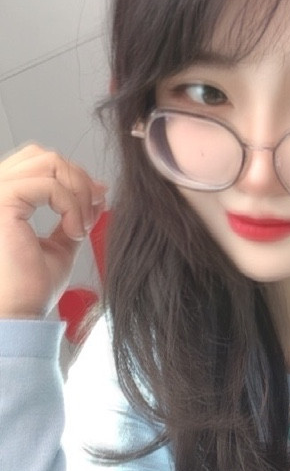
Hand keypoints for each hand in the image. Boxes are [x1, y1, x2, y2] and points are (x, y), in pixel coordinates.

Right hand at [0, 145, 105, 318]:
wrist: (17, 315)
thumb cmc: (30, 288)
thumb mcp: (59, 243)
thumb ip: (72, 214)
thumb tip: (99, 188)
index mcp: (2, 199)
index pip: (38, 162)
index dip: (73, 176)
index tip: (97, 201)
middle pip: (43, 155)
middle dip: (78, 178)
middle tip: (92, 209)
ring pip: (48, 162)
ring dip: (77, 192)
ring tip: (81, 225)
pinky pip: (49, 185)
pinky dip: (71, 205)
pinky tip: (75, 232)